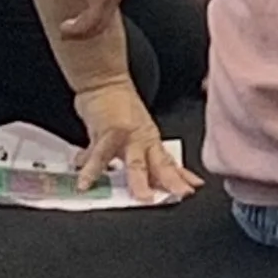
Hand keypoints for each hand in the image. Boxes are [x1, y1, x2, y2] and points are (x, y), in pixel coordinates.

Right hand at [58, 0, 128, 40]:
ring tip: (64, 33)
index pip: (107, 7)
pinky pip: (86, 22)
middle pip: (103, 21)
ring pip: (95, 25)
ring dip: (78, 32)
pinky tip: (64, 29)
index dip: (92, 18)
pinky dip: (75, 29)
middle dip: (85, 30)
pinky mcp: (99, 0)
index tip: (77, 22)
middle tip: (68, 34)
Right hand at [71, 81, 199, 199]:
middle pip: (160, 164)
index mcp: (149, 142)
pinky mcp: (107, 132)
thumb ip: (135, 157)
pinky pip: (99, 155)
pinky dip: (91, 170)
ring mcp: (127, 136)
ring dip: (140, 181)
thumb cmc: (118, 107)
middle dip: (171, 181)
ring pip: (136, 162)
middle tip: (180, 194)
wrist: (105, 80)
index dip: (180, 176)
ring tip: (142, 198)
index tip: (193, 188)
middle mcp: (142, 140)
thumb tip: (138, 180)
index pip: (168, 163)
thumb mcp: (132, 132)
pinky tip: (85, 183)